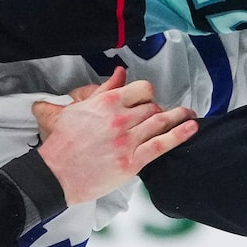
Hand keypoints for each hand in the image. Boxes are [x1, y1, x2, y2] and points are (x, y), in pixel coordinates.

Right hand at [33, 68, 197, 203]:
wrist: (54, 174)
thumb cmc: (62, 143)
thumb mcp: (77, 108)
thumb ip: (103, 89)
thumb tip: (120, 73)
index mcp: (107, 103)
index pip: (142, 89)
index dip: (149, 94)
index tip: (149, 100)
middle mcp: (120, 118)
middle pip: (153, 106)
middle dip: (160, 110)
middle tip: (165, 115)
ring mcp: (127, 140)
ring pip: (160, 122)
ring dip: (178, 117)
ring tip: (189, 115)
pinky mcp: (131, 162)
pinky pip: (161, 145)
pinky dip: (179, 135)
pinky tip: (191, 128)